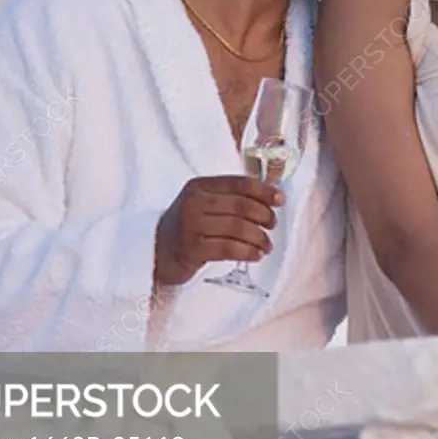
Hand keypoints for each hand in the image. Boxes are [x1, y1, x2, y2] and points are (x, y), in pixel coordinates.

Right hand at [154, 176, 282, 285]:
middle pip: (242, 205)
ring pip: (238, 228)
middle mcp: (193, 202)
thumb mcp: (203, 204)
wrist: (157, 252)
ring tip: (266, 245)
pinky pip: (230, 248)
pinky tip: (256, 255)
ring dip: (259, 237)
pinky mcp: (192, 249)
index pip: (239, 183)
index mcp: (199, 186)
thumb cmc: (188, 227)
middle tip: (272, 225)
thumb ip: (229, 198)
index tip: (280, 200)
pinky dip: (248, 251)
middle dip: (264, 215)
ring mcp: (191, 226)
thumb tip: (270, 198)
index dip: (264, 191)